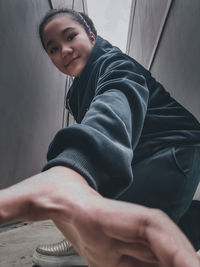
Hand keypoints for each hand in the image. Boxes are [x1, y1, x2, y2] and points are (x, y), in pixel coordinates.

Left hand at [0, 166, 198, 266]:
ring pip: (160, 255)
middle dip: (187, 260)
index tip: (193, 264)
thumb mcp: (24, 198)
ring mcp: (122, 239)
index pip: (146, 223)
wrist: (62, 184)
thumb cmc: (49, 187)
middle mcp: (118, 227)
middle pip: (164, 242)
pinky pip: (148, 264)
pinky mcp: (120, 250)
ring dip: (178, 266)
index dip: (174, 243)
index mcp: (100, 215)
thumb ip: (3, 208)